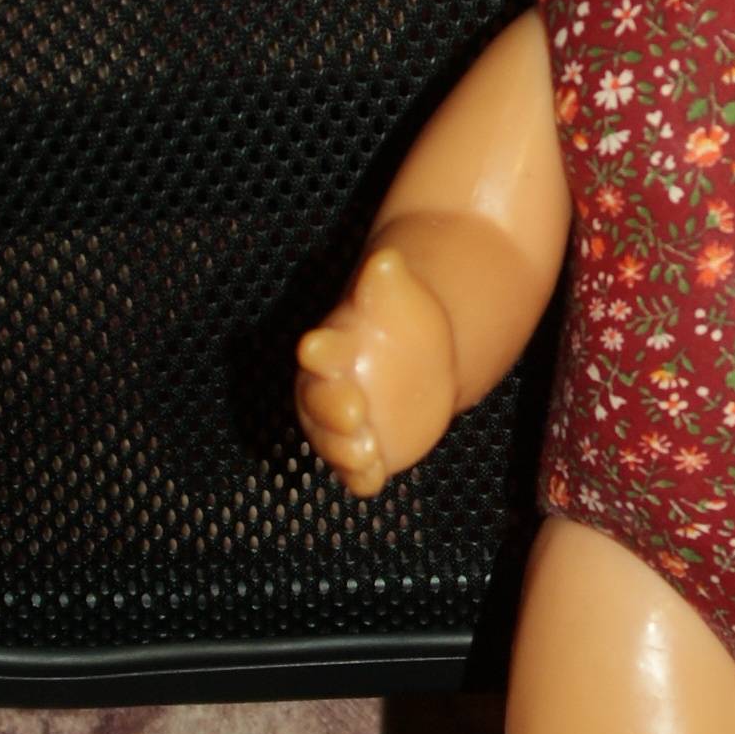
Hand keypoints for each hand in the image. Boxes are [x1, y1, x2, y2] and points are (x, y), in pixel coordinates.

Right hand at [293, 243, 458, 497]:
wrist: (418, 357)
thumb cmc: (397, 320)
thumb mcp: (397, 296)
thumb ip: (387, 280)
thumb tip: (386, 257)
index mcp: (332, 348)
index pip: (319, 350)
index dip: (318, 351)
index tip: (315, 347)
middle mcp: (327, 389)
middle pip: (319, 402)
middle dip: (331, 408)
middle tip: (354, 412)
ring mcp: (344, 425)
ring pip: (332, 443)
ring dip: (344, 448)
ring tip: (366, 448)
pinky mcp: (366, 452)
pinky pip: (356, 472)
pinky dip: (361, 476)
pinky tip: (375, 472)